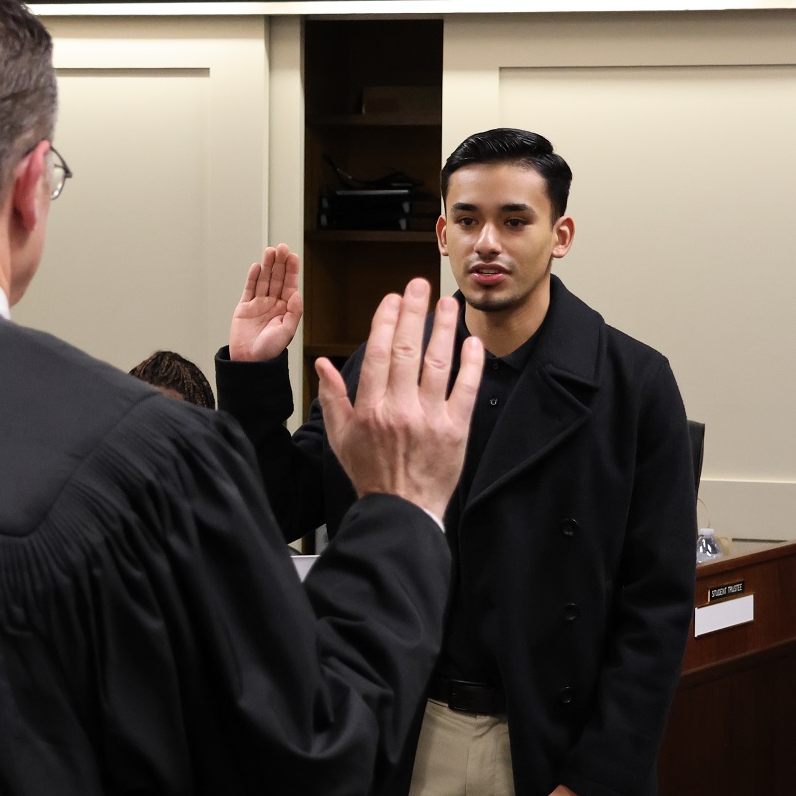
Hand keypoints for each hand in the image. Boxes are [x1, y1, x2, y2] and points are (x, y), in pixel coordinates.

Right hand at [229, 245, 303, 362]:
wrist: (249, 362)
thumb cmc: (270, 350)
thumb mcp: (287, 332)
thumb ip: (293, 312)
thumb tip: (296, 294)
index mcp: (285, 309)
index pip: (289, 285)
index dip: (291, 270)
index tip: (292, 256)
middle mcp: (272, 304)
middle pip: (276, 279)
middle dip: (279, 263)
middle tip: (282, 248)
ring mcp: (258, 305)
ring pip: (263, 280)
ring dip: (267, 266)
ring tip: (270, 251)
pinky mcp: (244, 307)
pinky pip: (249, 289)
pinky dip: (252, 277)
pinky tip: (257, 267)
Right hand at [314, 278, 483, 522]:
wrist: (402, 511)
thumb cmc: (371, 474)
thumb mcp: (341, 437)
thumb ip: (332, 397)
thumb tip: (324, 364)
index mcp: (369, 409)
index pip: (379, 353)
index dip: (386, 321)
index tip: (392, 299)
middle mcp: (398, 409)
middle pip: (407, 350)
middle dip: (414, 312)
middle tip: (420, 284)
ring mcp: (429, 418)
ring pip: (437, 363)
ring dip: (443, 328)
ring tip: (448, 302)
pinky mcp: (456, 430)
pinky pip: (465, 389)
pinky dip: (470, 364)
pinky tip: (472, 342)